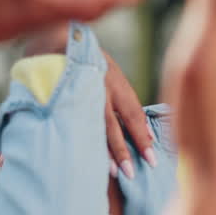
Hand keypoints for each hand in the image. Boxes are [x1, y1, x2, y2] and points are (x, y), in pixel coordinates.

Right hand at [22, 24, 154, 176]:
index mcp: (117, 85)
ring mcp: (80, 92)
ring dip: (101, 150)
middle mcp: (100, 89)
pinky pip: (69, 120)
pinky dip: (75, 138)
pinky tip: (83, 154)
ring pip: (91, 125)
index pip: (133, 115)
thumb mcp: (116, 81)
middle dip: (123, 150)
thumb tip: (147, 135)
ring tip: (109, 171)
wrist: (63, 40)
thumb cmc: (96, 67)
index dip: (143, 138)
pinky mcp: (63, 96)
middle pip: (113, 125)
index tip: (152, 160)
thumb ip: (129, 108)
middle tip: (131, 173)